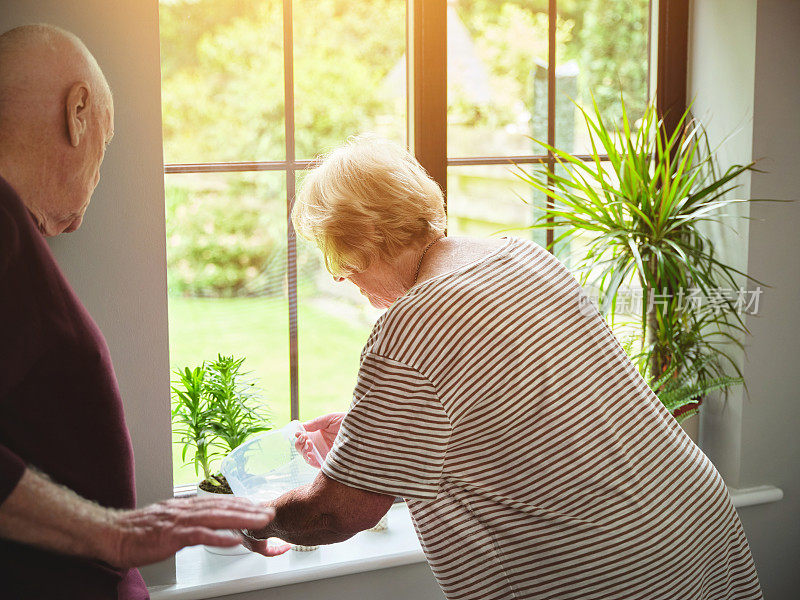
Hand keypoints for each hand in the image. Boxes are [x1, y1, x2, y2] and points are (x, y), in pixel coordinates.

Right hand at [104, 495, 290, 567]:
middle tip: (269, 512)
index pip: (219, 502)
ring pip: (216, 517)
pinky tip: (233, 539)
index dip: (241, 503)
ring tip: (260, 521)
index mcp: (186, 506)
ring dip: (241, 519)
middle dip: (249, 510)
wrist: (112, 534)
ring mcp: (179, 522)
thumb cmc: (139, 531)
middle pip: (223, 507)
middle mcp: (186, 509)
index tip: (258, 505)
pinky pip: (199, 535)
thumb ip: (189, 521)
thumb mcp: (169, 522)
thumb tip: (206, 525)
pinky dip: (218, 537)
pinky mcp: (171, 536)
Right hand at [294, 412, 344, 467]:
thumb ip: (316, 422)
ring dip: (303, 450)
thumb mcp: (330, 419)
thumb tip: (302, 426)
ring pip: (307, 457)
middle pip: (303, 449)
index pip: (304, 438)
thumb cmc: (347, 422)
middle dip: (299, 444)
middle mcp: (319, 446)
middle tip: (304, 438)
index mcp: (318, 435)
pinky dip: (310, 460)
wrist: (361, 429)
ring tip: (309, 443)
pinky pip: (316, 464)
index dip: (299, 436)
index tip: (299, 432)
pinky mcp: (329, 462)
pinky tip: (310, 453)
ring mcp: (323, 454)